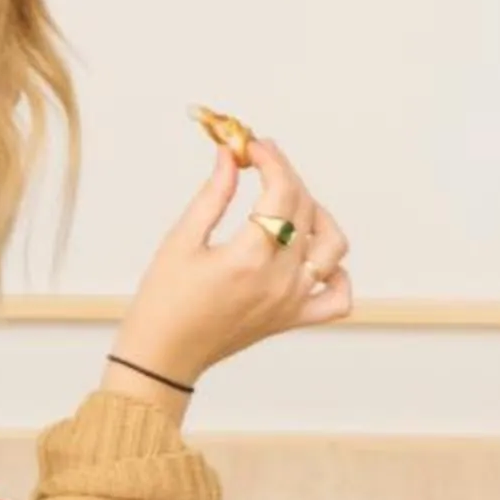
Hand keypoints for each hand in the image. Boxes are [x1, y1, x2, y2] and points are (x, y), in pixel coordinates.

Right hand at [106, 137, 352, 397]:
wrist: (164, 355)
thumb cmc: (164, 300)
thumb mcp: (182, 240)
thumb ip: (213, 194)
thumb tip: (230, 155)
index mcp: (249, 257)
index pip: (280, 192)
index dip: (270, 160)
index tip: (253, 144)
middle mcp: (279, 280)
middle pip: (304, 210)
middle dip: (285, 175)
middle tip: (259, 160)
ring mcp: (292, 301)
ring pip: (331, 246)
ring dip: (317, 214)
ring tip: (287, 202)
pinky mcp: (293, 318)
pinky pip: (336, 297)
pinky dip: (335, 272)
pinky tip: (313, 256)